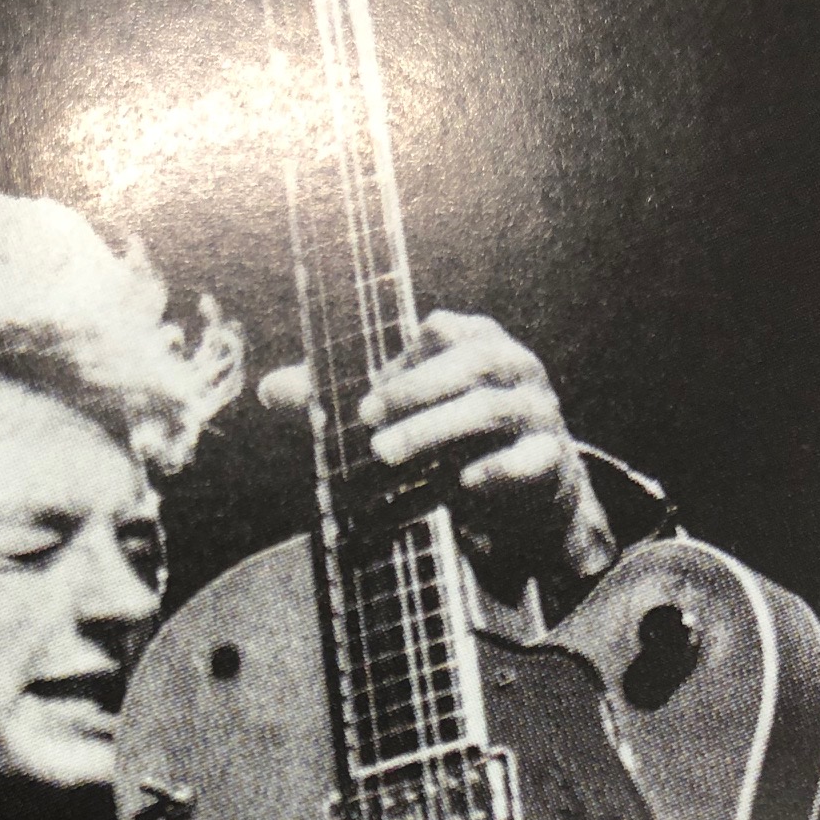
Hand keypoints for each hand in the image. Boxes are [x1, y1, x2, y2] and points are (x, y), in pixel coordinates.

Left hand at [259, 310, 615, 586]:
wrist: (530, 488)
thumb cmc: (457, 435)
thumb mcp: (407, 412)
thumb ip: (345, 398)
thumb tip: (268, 389)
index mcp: (478, 341)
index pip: (443, 331)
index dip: (403, 359)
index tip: (363, 395)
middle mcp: (514, 367)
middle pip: (469, 366)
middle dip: (414, 392)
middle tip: (365, 422)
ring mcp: (538, 411)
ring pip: (491, 411)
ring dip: (437, 431)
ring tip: (387, 456)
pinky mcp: (551, 459)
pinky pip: (529, 460)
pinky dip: (497, 471)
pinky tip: (463, 484)